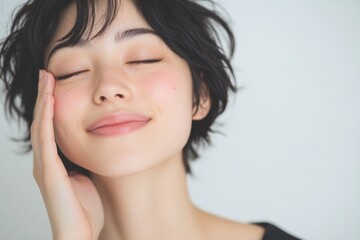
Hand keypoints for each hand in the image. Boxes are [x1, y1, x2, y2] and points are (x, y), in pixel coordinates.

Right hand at [31, 70, 103, 239]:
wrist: (80, 234)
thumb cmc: (87, 208)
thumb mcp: (89, 175)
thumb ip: (88, 158)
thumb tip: (100, 141)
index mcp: (55, 160)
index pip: (51, 125)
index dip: (52, 103)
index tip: (56, 82)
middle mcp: (45, 160)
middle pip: (43, 120)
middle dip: (44, 95)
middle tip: (46, 72)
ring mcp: (44, 166)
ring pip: (41, 125)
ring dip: (43, 100)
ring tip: (45, 78)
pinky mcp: (48, 172)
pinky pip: (46, 140)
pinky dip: (46, 118)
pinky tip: (49, 100)